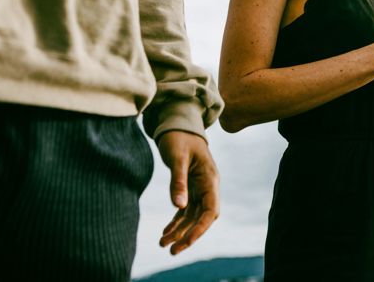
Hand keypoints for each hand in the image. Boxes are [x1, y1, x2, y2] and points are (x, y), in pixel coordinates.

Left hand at [157, 131, 219, 254]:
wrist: (178, 124)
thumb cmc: (179, 137)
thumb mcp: (177, 158)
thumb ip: (178, 182)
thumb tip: (179, 207)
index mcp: (210, 179)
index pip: (210, 211)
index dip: (200, 229)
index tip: (185, 242)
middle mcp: (208, 186)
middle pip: (202, 218)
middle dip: (188, 235)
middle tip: (170, 250)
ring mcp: (200, 187)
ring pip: (193, 216)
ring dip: (180, 231)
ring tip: (162, 244)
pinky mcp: (191, 187)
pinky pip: (186, 210)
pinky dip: (177, 221)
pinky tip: (165, 232)